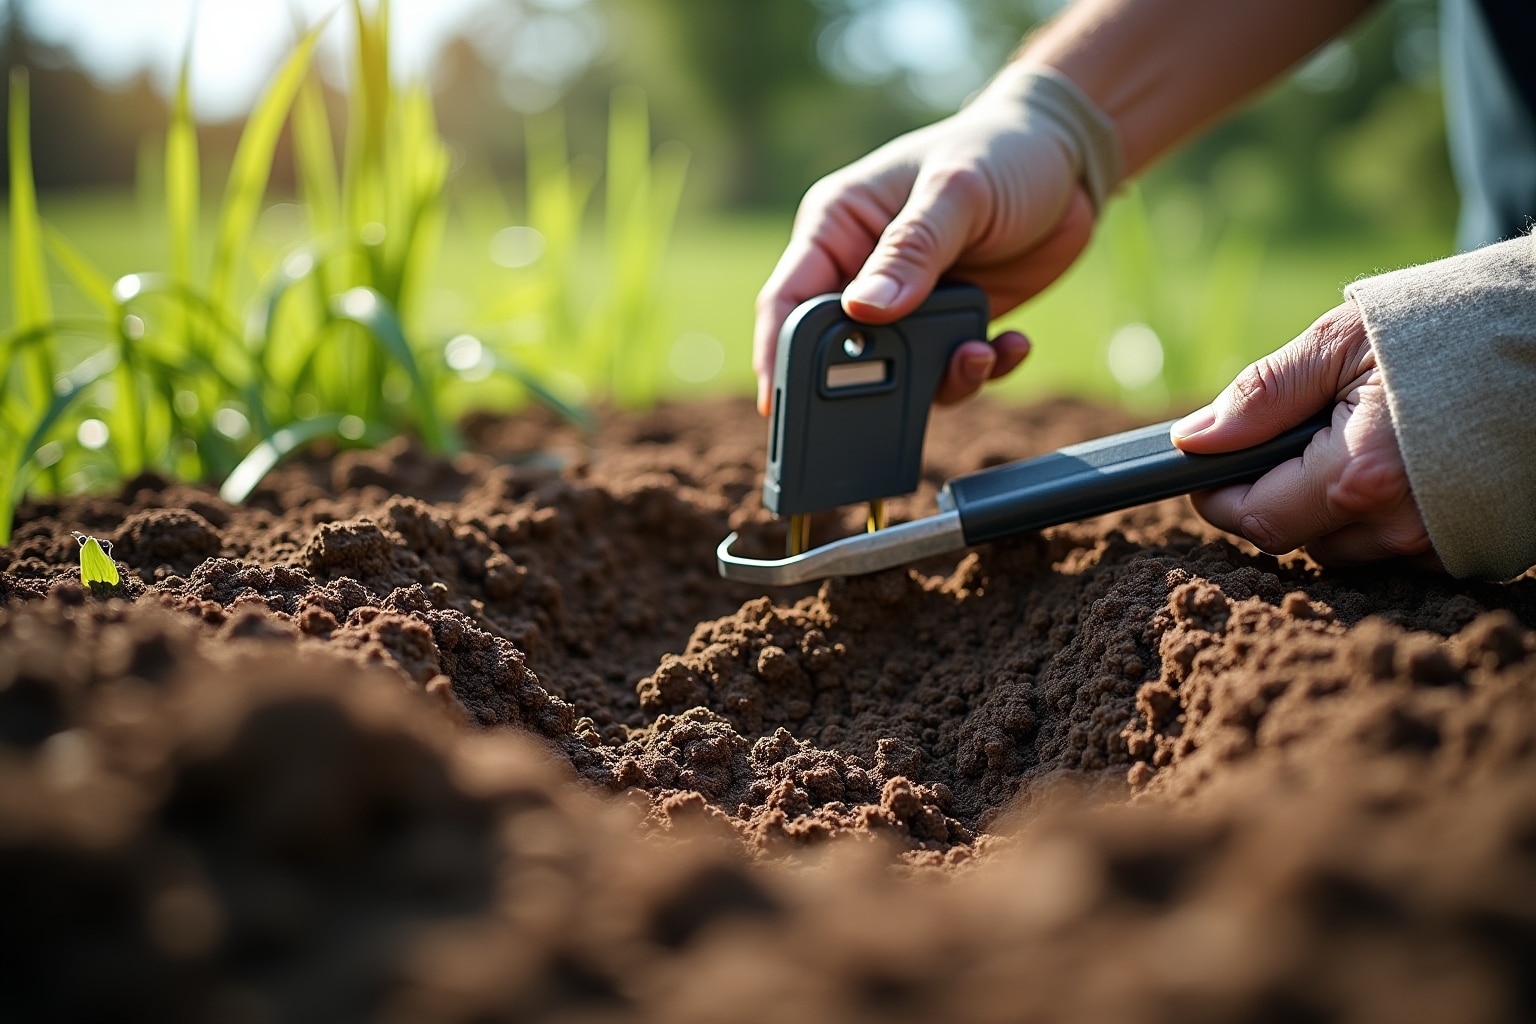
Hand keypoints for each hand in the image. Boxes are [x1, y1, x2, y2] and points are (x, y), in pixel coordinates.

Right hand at [752, 68, 1097, 414]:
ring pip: (898, 374)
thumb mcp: (957, 191)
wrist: (1070, 158)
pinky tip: (1009, 344)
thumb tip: (862, 311)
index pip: (787, 299)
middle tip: (901, 395)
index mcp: (839, 226)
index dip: (775, 355)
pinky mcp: (951, 324)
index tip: (778, 405)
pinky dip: (978, 371)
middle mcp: (862, 270)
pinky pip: (949, 370)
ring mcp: (907, 303)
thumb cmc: (1001, 150)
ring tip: (979, 354)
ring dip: (939, 379)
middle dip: (867, 381)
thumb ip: (912, 250)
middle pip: (836, 351)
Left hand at [1171, 299, 1433, 565]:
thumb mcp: (1340, 342)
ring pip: (1344, 550)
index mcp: (1360, 476)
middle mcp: (1401, 528)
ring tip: (1358, 441)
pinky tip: (1400, 466)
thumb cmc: (1446, 331)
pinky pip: (1395, 553)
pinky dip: (1381, 518)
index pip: (1255, 520)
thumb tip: (1195, 439)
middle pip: (1298, 540)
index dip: (1220, 495)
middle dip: (1279, 494)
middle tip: (1301, 434)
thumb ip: (1262, 396)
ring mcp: (1440, 547)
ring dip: (1330, 509)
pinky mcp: (1471, 552)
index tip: (1212, 466)